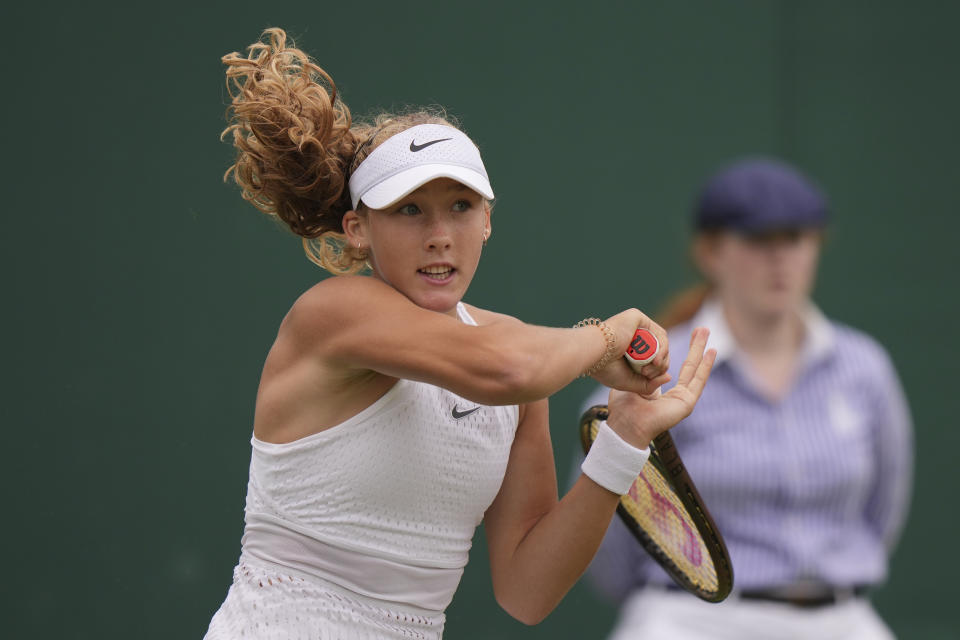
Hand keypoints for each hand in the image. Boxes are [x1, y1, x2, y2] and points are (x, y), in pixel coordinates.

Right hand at [591, 309, 669, 395]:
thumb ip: (649, 384)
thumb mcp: (630, 382)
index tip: (648, 377)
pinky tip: (656, 359)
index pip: (651, 359)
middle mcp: (632, 335)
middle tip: (649, 373)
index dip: (656, 369)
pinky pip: (658, 333)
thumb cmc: (606, 369)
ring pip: (661, 343)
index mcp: (628, 348)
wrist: (593, 353)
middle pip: (658, 350)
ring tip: (653, 367)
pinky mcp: (637, 317)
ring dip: (662, 358)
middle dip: (660, 365)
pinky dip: (662, 347)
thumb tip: (669, 377)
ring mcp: (635, 325)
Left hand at [606, 327, 715, 448]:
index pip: (677, 367)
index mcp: (664, 392)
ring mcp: (684, 400)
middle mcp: (677, 395)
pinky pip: (698, 381)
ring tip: (706, 331)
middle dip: (695, 345)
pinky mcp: (687, 403)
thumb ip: (639, 372)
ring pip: (695, 369)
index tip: (683, 336)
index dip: (682, 352)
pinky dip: (705, 365)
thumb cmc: (623, 408)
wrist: (626, 424)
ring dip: (701, 349)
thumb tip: (646, 362)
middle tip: (702, 328)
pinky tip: (711, 352)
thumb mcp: (631, 381)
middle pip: (690, 365)